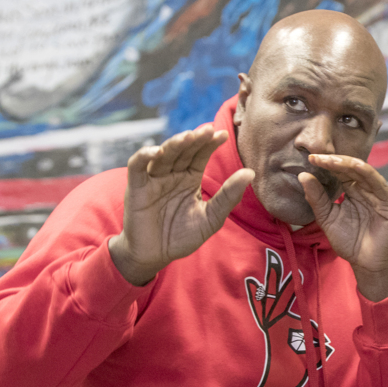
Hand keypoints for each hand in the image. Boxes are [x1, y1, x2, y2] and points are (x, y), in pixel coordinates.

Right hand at [109, 125, 253, 285]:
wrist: (155, 256)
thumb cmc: (182, 237)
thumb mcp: (211, 217)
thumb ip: (229, 196)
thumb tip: (251, 173)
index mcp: (190, 179)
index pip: (200, 155)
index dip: (210, 144)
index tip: (222, 134)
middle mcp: (172, 175)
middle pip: (183, 151)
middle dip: (195, 139)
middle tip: (208, 130)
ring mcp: (153, 179)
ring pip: (163, 155)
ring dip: (174, 144)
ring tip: (188, 137)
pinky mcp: (136, 187)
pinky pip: (137, 166)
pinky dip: (144, 155)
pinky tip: (158, 151)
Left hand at [297, 154, 387, 301]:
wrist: (366, 264)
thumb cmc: (349, 242)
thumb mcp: (327, 217)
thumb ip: (317, 198)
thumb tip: (303, 175)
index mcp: (354, 190)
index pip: (341, 171)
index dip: (326, 164)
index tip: (309, 158)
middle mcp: (369, 189)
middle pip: (351, 168)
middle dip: (334, 161)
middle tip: (316, 156)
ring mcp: (381, 195)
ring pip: (364, 172)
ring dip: (347, 164)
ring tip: (329, 160)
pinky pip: (378, 183)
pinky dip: (366, 173)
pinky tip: (354, 166)